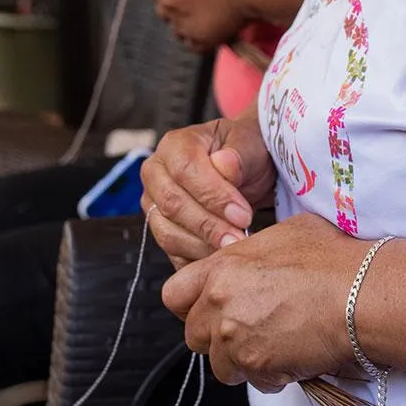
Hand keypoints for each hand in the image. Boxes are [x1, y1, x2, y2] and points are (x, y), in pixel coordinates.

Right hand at [141, 114, 274, 263]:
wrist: (246, 171)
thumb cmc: (245, 154)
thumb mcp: (250, 145)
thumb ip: (239, 155)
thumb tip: (225, 166)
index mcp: (174, 145)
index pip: (185, 170)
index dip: (213, 195)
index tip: (242, 215)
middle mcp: (156, 174)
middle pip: (172, 205)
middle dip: (209, 226)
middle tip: (239, 238)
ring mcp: (154, 204)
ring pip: (168, 233)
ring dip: (203, 246)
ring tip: (233, 249)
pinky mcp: (162, 230)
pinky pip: (173, 253)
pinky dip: (197, 260)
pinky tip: (221, 259)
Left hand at [148, 0, 253, 49]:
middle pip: (165, 9)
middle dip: (181, 8)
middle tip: (203, 4)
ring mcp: (179, 20)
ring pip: (179, 30)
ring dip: (192, 26)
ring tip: (214, 17)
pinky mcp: (196, 38)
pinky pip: (196, 45)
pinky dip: (206, 40)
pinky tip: (220, 28)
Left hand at [161, 214, 363, 390]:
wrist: (359, 293)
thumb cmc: (330, 259)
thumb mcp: (284, 235)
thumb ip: (251, 253)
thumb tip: (251, 259)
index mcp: (221, 268)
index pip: (174, 295)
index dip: (189, 305)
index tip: (209, 309)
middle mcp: (218, 304)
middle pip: (193, 335)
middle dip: (217, 337)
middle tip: (248, 330)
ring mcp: (234, 338)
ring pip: (221, 365)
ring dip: (242, 361)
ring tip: (274, 345)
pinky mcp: (257, 366)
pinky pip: (253, 381)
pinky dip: (270, 376)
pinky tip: (292, 358)